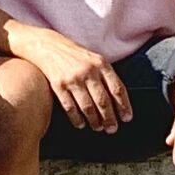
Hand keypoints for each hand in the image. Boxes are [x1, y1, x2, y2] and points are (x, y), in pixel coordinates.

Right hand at [15, 25, 131, 132]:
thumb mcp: (94, 59)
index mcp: (101, 64)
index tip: (127, 118)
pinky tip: (81, 124)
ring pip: (88, 107)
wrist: (47, 46)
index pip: (117, 89)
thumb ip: (105, 75)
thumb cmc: (74, 55)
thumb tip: (118, 100)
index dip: (123, 106)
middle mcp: (88, 71)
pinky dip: (77, 119)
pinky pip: (70, 107)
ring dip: (94, 121)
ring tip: (98, 128)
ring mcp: (73, 78)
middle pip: (103, 101)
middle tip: (112, 129)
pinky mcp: (58, 85)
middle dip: (109, 118)